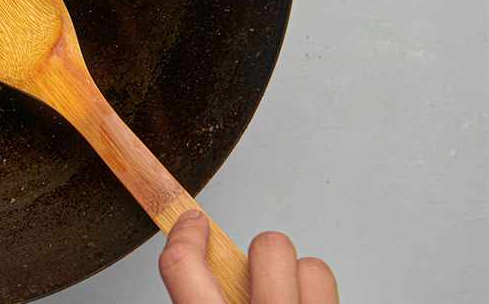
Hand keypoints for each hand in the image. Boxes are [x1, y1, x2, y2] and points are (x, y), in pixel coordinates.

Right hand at [159, 210, 337, 302]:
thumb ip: (201, 301)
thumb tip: (203, 278)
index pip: (184, 266)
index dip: (184, 234)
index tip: (191, 223)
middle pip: (270, 247)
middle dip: (264, 253)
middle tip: (258, 275)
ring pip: (314, 267)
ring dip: (301, 281)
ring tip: (293, 301)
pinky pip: (334, 297)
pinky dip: (320, 301)